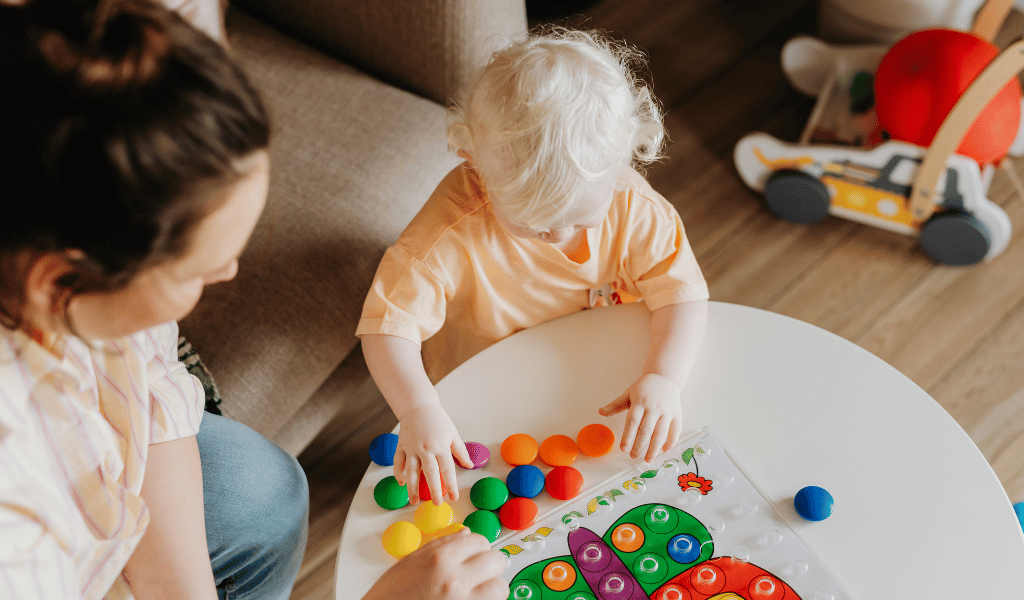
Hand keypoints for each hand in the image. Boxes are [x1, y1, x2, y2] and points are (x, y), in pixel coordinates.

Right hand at [362, 529, 507, 599]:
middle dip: (489, 566)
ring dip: (491, 588)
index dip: (477, 548)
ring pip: (500, 588)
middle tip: (479, 573)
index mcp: (440, 559)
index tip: (474, 555)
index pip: (480, 541)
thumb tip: (465, 535)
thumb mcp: (410, 562)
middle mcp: (456, 579)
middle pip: (496, 561)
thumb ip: (441, 546)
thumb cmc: (389, 597)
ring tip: (477, 592)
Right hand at [395, 402, 471, 504]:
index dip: (451, 484)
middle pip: (430, 473)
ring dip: (412, 487)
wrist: (418, 406)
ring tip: (414, 501)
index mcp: (440, 446)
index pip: (447, 469)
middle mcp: (426, 449)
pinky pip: (398, 462)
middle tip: (437, 504)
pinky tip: (401, 483)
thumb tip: (469, 466)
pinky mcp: (401, 446)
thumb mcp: (453, 434)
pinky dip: (398, 473)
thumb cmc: (438, 420)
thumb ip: (461, 451)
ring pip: (411, 471)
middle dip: (433, 490)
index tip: (454, 497)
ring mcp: (412, 448)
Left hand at [599, 373, 682, 461]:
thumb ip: (615, 405)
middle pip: (646, 430)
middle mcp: (654, 407)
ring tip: (648, 459)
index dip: (627, 437)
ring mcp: (667, 411)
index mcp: (640, 402)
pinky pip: (675, 431)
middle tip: (633, 456)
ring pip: (661, 433)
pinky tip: (664, 451)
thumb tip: (601, 412)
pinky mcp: (677, 414)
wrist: (664, 377)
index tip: (623, 449)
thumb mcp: (628, 393)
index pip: (632, 422)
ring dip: (654, 448)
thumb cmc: (644, 387)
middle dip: (639, 446)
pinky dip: (671, 442)